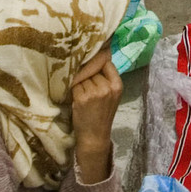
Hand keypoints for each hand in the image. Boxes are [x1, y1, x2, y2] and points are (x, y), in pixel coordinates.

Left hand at [70, 45, 121, 178]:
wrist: (95, 136)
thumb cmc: (103, 114)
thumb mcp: (112, 95)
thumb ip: (107, 78)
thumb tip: (99, 55)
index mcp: (117, 85)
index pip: (106, 63)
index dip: (98, 64)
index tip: (93, 66)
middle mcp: (107, 87)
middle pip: (93, 70)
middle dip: (88, 75)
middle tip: (88, 87)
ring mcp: (94, 92)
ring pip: (82, 77)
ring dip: (80, 83)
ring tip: (83, 95)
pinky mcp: (81, 98)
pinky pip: (74, 85)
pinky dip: (73, 90)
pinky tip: (77, 98)